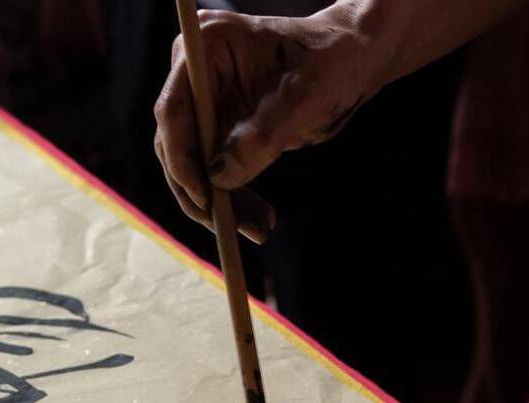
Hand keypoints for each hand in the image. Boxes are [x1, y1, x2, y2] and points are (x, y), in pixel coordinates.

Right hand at [154, 6, 397, 236]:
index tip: (205, 198)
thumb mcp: (303, 98)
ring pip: (194, 165)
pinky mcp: (219, 125)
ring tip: (258, 230)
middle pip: (177, 143)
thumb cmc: (334, 61)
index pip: (173, 110)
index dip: (182, 158)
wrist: (355, 59)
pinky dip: (234, 197)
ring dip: (220, 203)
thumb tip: (218, 180)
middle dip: (201, 191)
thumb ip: (260, 137)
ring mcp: (206, 101)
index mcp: (208, 46)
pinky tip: (260, 219)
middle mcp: (195, 73)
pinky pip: (214, 170)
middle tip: (231, 229)